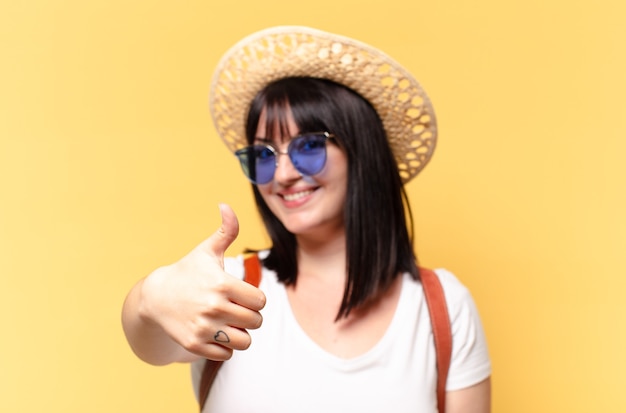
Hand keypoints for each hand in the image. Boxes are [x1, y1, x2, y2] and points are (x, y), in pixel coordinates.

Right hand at [138, 204, 265, 360]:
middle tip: (237, 310)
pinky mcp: (195, 345)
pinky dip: (226, 347)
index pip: (260, 301)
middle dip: (250, 316)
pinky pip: (227, 354)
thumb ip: (225, 230)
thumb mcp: (206, 251)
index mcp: (221, 284)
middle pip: (255, 322)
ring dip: (241, 334)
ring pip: (244, 341)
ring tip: (230, 323)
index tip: (244, 295)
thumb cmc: (188, 272)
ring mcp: (203, 328)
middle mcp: (213, 307)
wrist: (155, 298)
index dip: (256, 299)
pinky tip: (217, 333)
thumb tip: (226, 205)